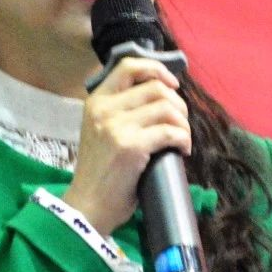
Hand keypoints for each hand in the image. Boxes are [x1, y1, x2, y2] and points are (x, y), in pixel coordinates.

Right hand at [63, 57, 190, 235]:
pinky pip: (171, 132)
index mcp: (96, 101)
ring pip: (167, 107)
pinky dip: (184, 139)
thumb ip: (120, 111)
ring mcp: (117, 126)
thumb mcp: (100, 130)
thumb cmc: (99, 171)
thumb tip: (160, 97)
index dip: (157, 69)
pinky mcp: (132, 146)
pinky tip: (183, 150)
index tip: (172, 85)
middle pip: (156, 87)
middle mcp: (104, 108)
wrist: (88, 205)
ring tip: (182, 138)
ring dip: (183, 123)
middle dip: (178, 103)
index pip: (129, 66)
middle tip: (180, 123)